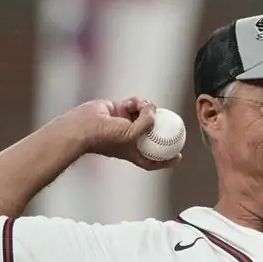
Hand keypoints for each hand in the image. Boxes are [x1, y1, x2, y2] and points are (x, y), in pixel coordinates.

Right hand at [58, 97, 181, 170]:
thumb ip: (146, 122)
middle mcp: (130, 138)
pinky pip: (133, 104)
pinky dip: (137, 102)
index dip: (166, 160)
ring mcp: (124, 124)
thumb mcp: (132, 134)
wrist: (84, 126)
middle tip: (170, 121)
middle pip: (151, 134)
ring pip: (143, 116)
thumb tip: (154, 110)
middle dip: (160, 128)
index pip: (153, 160)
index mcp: (133, 152)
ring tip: (146, 107)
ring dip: (147, 110)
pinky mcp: (118, 110)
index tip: (179, 156)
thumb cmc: (106, 137)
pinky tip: (137, 101)